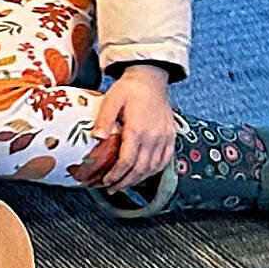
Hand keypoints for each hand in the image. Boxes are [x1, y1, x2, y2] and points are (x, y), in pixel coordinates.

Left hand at [88, 64, 177, 190]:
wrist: (151, 78)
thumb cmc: (129, 89)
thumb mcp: (111, 100)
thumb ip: (104, 120)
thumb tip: (97, 138)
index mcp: (138, 129)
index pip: (127, 161)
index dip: (116, 175)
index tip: (105, 182)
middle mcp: (154, 137)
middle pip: (140, 169)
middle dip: (125, 182)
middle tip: (111, 188)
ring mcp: (165, 137)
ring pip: (153, 167)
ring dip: (139, 179)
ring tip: (124, 185)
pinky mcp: (171, 136)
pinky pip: (165, 160)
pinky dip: (154, 171)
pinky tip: (143, 174)